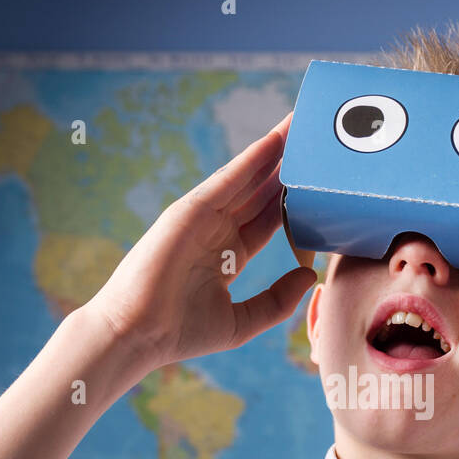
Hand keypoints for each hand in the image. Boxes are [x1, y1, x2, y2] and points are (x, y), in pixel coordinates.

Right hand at [85, 110, 316, 371]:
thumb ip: (277, 300)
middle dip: (289, 164)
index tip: (320, 180)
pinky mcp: (190, 210)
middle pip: (262, 190)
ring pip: (249, 177)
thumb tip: (309, 274)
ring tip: (304, 123)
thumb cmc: (180, 334)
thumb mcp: (243, 321)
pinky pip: (229, 179)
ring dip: (276, 150)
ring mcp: (203, 217)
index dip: (294, 197)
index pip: (269, 219)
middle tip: (319, 136)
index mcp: (228, 254)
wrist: (138, 335)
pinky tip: (277, 139)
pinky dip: (253, 158)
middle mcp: (217, 230)